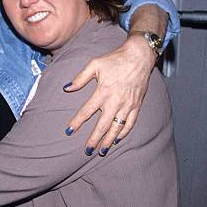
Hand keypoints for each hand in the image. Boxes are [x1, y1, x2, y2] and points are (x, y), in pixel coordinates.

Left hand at [64, 33, 155, 154]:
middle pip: (102, 125)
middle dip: (94, 140)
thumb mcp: (94, 64)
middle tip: (87, 151)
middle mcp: (115, 101)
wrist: (139, 56)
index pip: (87, 111)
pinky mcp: (136, 105)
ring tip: (102, 151)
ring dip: (109, 141)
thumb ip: (80, 78)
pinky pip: (130, 123)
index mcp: (103, 92)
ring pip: (117, 127)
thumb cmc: (115, 59)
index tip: (69, 131)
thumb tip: (66, 88)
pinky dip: (124, 132)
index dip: (77, 122)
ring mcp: (127, 105)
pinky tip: (117, 139)